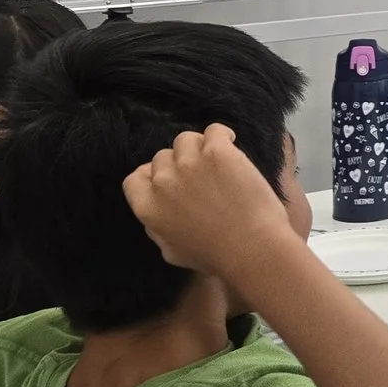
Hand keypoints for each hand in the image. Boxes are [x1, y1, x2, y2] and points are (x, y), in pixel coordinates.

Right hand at [121, 124, 295, 278]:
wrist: (251, 249)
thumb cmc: (215, 256)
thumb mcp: (172, 252)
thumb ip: (156, 229)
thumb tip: (154, 211)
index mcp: (147, 207)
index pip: (135, 178)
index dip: (152, 176)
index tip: (171, 180)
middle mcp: (163, 182)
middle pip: (163, 157)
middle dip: (180, 166)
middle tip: (202, 178)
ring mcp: (189, 164)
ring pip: (185, 140)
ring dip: (199, 148)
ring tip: (216, 162)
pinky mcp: (217, 153)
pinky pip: (214, 130)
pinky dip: (222, 136)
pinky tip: (231, 145)